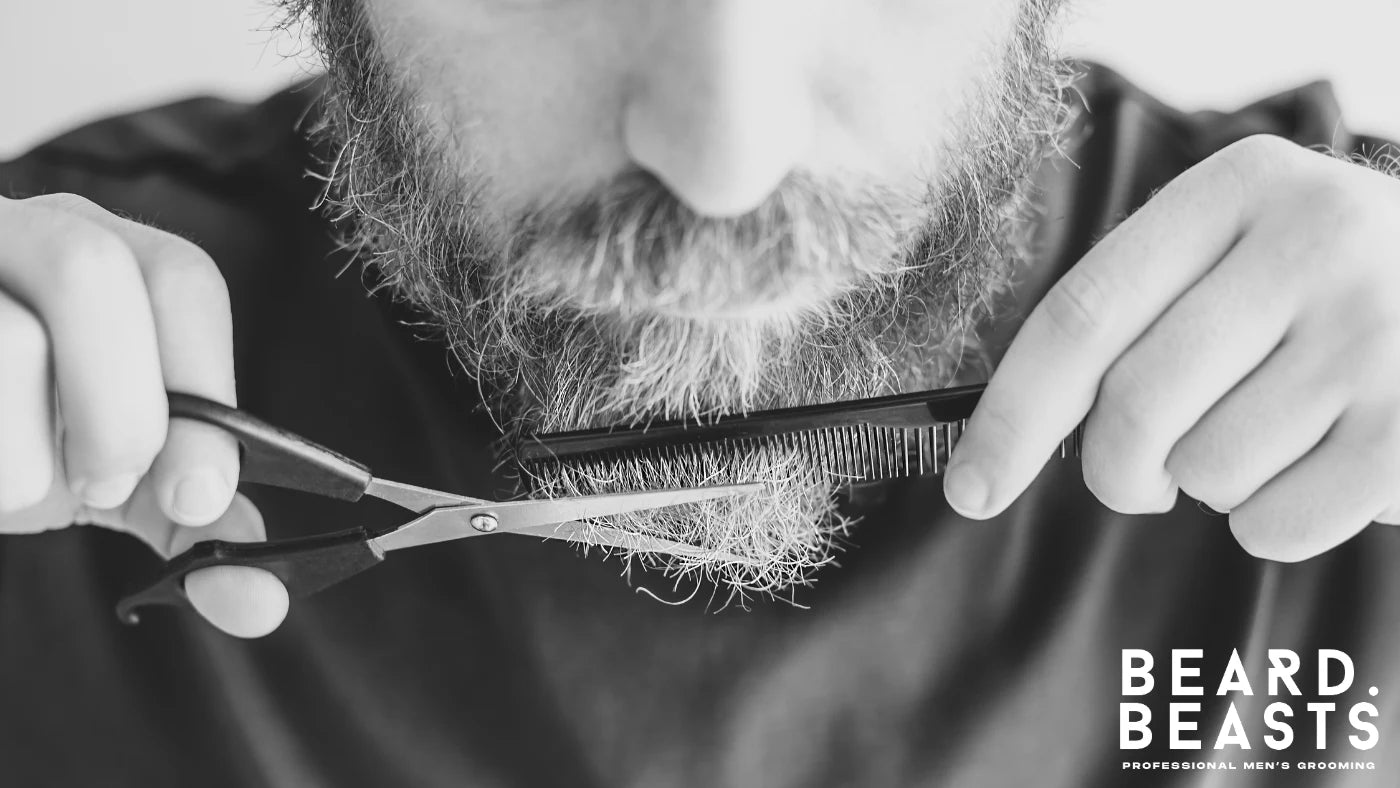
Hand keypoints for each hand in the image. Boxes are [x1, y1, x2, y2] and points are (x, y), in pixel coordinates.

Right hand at [0, 193, 287, 635]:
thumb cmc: (19, 445)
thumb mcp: (111, 478)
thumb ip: (187, 519)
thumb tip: (262, 595)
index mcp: (108, 257)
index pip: (182, 280)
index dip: (204, 382)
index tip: (198, 494)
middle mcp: (20, 232)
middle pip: (91, 271)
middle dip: (119, 408)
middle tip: (105, 487)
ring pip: (7, 337)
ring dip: (23, 450)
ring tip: (21, 488)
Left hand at [945, 134, 1399, 561]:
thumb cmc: (1323, 292)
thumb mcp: (1238, 252)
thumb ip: (1136, 313)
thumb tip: (1006, 429)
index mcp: (1238, 190)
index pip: (1083, 315)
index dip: (1012, 414)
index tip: (971, 486)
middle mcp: (1314, 244)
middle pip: (1136, 407)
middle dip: (1114, 470)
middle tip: (1136, 478)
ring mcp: (1378, 332)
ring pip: (1207, 472)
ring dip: (1211, 483)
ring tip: (1270, 434)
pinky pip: (1276, 526)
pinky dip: (1273, 522)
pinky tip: (1318, 463)